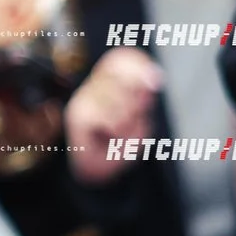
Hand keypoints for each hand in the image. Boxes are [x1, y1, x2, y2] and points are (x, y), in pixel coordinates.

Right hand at [65, 48, 164, 185]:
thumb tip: (153, 79)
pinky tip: (111, 140)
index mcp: (108, 84)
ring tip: (123, 135)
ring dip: (130, 123)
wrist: (94, 175)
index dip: (139, 66)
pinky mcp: (78, 116)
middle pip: (122, 77)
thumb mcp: (139, 121)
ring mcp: (83, 100)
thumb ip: (144, 99)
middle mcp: (92, 87)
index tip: (157, 79)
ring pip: (119, 102)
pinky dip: (119, 133)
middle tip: (138, 116)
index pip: (120, 59)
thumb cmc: (117, 146)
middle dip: (138, 99)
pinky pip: (110, 119)